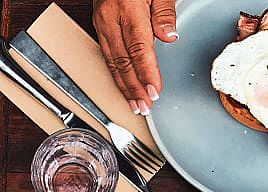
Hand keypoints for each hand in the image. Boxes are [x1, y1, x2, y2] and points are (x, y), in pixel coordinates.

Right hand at [93, 0, 177, 114]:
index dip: (146, 73)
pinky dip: (115, 74)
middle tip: (144, 106)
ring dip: (123, 86)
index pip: (139, 48)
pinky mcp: (98, 25)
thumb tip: (169, 36)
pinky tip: (122, 85)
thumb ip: (164, 11)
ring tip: (134, 103)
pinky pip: (106, 55)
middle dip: (133, 87)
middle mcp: (110, 18)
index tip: (154, 91)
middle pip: (122, 61)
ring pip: (111, 62)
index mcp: (128, 8)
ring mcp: (101, 23)